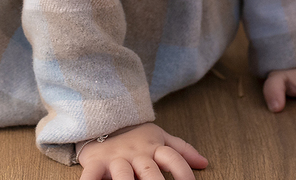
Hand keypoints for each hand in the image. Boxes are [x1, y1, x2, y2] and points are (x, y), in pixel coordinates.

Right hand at [77, 123, 207, 179]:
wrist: (100, 121)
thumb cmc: (133, 136)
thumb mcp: (158, 137)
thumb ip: (181, 150)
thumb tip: (204, 163)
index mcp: (152, 147)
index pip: (172, 158)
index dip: (183, 172)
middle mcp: (135, 154)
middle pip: (149, 171)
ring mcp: (115, 159)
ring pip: (123, 174)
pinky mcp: (96, 163)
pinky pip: (92, 175)